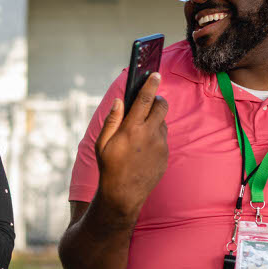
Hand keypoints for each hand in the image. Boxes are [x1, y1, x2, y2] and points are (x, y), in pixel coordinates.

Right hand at [95, 73, 168, 221]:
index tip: (155, 73)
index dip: (151, 84)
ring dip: (155, 121)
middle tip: (150, 102)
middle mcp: (149, 135)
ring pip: (162, 122)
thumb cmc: (109, 167)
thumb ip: (112, 120)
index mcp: (131, 129)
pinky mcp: (165, 155)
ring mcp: (160, 145)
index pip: (145, 99)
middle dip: (157, 99)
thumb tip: (120, 100)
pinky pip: (163, 139)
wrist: (124, 194)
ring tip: (140, 132)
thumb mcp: (102, 144)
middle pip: (161, 106)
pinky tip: (143, 149)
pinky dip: (155, 137)